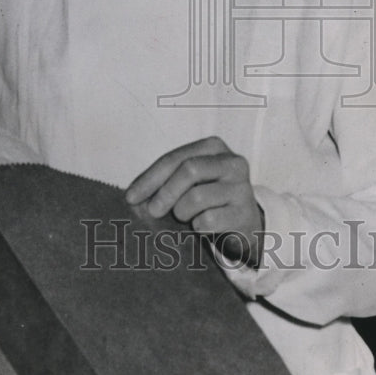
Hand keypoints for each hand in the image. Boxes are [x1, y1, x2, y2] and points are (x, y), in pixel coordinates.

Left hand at [125, 136, 263, 266]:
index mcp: (213, 147)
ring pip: (197, 197)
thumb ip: (165, 181)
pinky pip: (209, 220)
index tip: (130, 197)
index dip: (150, 178)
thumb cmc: (208, 198)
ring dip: (182, 212)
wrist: (244, 222)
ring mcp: (241, 187)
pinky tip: (201, 227)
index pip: (175, 158)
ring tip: (184, 217)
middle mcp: (232, 162)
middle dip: (165, 192)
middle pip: (189, 170)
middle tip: (153, 211)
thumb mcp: (189, 181)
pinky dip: (197, 227)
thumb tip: (133, 197)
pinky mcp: (244, 213)